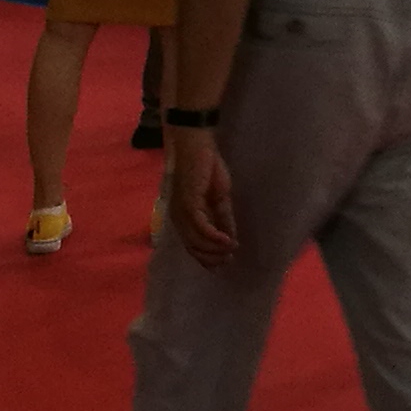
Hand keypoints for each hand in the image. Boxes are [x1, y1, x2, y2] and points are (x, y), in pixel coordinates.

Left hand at [168, 128, 238, 265]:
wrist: (198, 146)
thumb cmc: (207, 167)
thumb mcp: (219, 197)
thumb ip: (223, 217)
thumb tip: (231, 238)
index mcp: (184, 217)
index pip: (193, 246)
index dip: (207, 257)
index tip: (224, 263)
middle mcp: (179, 219)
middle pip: (193, 248)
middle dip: (211, 258)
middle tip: (228, 261)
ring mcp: (182, 213)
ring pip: (196, 241)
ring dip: (215, 250)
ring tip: (231, 251)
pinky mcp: (189, 205)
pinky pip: (201, 228)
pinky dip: (215, 237)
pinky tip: (228, 240)